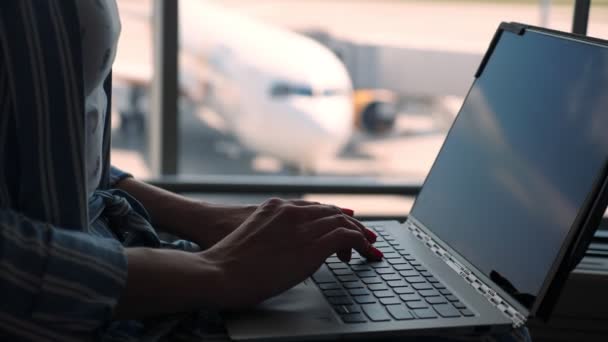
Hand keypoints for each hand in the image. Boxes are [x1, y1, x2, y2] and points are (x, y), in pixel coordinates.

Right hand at [200, 198, 381, 308]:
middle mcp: (291, 211)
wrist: (219, 270)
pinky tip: (362, 252)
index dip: (333, 215)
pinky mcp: (312, 244)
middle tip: (366, 237)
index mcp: (275, 207)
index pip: (314, 207)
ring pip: (342, 221)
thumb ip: (270, 235)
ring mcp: (302, 226)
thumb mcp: (249, 236)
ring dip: (359, 234)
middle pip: (331, 212)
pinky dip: (359, 242)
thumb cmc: (227, 261)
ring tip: (368, 247)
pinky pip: (345, 236)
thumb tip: (281, 251)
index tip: (345, 224)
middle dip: (352, 224)